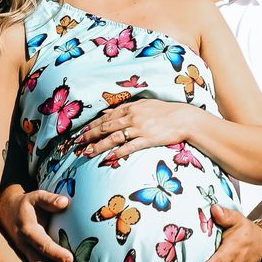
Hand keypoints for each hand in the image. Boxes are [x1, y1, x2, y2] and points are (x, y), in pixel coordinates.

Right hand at [2, 187, 74, 261]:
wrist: (6, 211)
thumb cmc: (27, 203)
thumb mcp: (36, 196)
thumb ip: (50, 199)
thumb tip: (64, 202)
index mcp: (27, 230)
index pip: (42, 244)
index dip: (56, 253)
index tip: (71, 259)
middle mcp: (23, 245)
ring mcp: (23, 253)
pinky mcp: (25, 258)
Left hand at [72, 98, 190, 162]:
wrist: (184, 118)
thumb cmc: (165, 111)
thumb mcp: (145, 104)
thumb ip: (127, 108)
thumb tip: (108, 112)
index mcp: (132, 107)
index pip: (107, 117)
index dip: (93, 125)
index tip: (82, 131)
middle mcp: (133, 117)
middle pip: (106, 127)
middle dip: (90, 135)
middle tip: (78, 142)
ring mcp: (139, 128)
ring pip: (114, 137)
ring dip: (99, 145)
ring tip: (87, 152)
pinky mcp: (147, 139)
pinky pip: (129, 147)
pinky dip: (118, 152)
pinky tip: (109, 157)